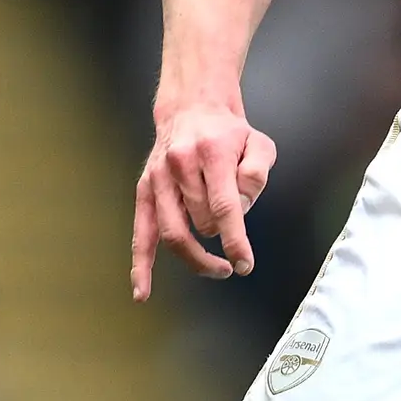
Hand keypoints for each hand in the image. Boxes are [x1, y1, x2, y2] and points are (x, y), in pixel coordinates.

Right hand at [133, 97, 279, 296]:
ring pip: (173, 233)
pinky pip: (141, 234)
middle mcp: (179, 165)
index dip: (235, 240)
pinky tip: (143, 291)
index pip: (223, 207)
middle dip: (222, 234)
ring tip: (219, 266)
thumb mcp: (259, 143)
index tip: (244, 264)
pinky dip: (141, 265)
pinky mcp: (144, 190)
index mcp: (211, 153)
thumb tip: (240, 206)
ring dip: (197, 257)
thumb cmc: (229, 133)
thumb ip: (257, 173)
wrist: (191, 109)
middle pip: (201, 222)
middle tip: (235, 232)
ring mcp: (158, 179)